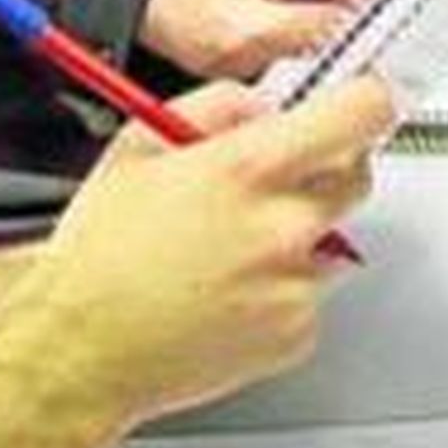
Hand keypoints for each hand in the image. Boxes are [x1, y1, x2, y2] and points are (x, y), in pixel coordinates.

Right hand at [22, 74, 392, 432]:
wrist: (82, 348)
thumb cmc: (100, 256)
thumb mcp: (138, 146)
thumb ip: (214, 107)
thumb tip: (261, 104)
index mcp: (248, 169)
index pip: (361, 112)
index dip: (365, 99)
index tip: (359, 100)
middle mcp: (283, 227)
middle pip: (355, 175)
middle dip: (323, 168)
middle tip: (268, 181)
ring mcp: (296, 286)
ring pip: (330, 240)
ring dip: (295, 236)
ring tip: (224, 251)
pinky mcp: (297, 335)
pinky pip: (309, 294)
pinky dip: (279, 289)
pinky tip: (226, 291)